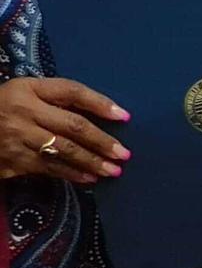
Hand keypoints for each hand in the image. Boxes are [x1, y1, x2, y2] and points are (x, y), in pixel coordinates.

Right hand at [0, 75, 128, 186]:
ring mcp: (17, 137)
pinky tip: (89, 179)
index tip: (124, 116)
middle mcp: (24, 111)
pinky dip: (72, 174)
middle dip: (101, 141)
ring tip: (113, 170)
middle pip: (72, 126)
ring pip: (63, 150)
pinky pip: (48, 168)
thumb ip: (53, 100)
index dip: (99, 103)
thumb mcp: (22, 93)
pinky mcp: (12, 160)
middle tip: (124, 154)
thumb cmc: (2, 107)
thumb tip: (100, 114)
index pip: (71, 92)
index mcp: (28, 88)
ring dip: (91, 162)